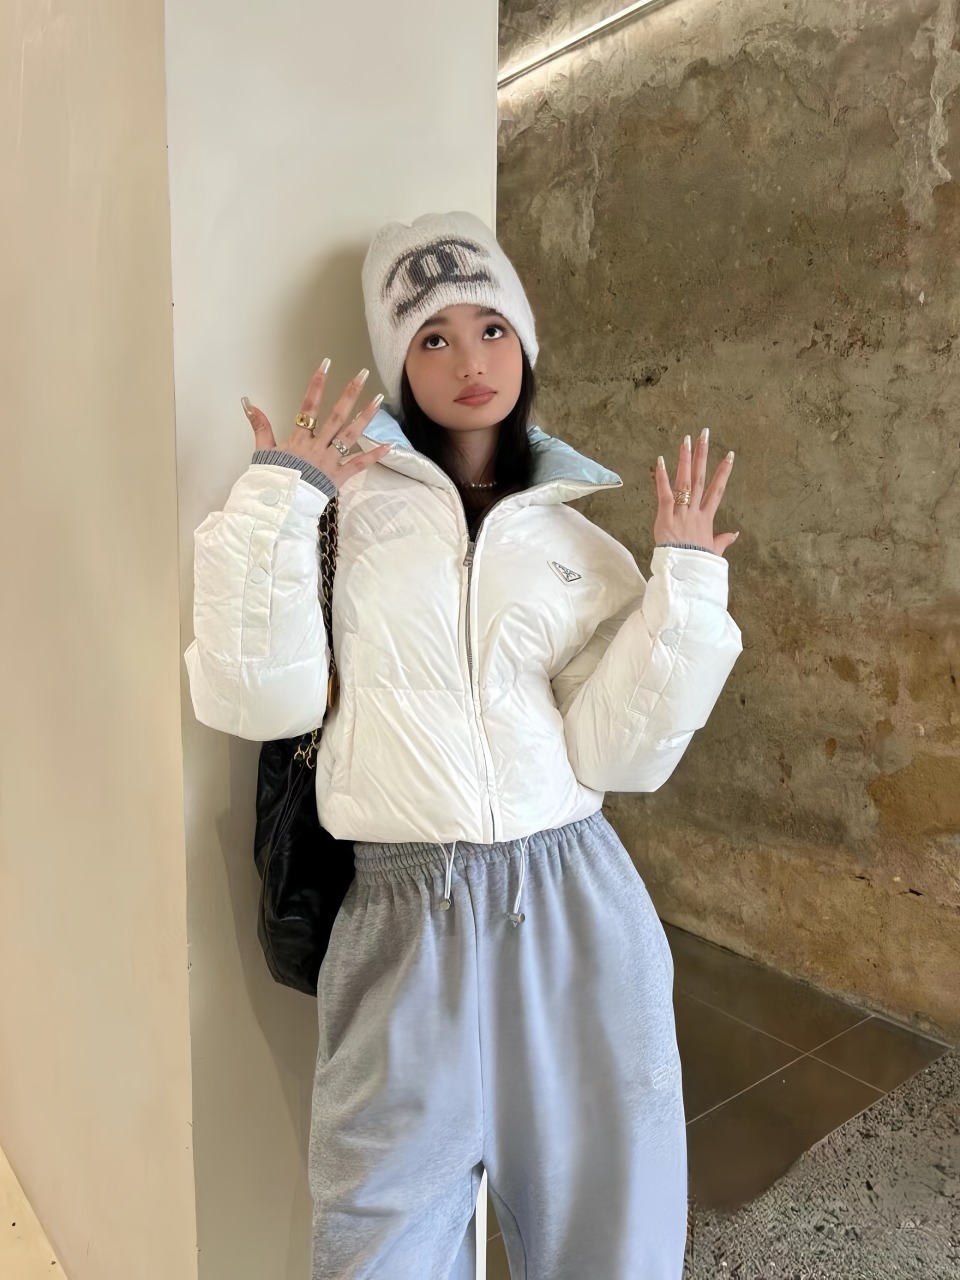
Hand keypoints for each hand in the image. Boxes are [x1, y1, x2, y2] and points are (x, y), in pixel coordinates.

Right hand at [241, 361, 389, 490]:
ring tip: (378, 399)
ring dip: (366, 416)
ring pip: (351, 435)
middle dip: (350, 394)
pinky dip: (374, 455)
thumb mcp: (263, 451)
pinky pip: (359, 464)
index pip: (308, 406)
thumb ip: (260, 426)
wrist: (279, 506)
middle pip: (336, 416)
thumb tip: (249, 403)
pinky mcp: (339, 476)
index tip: (326, 365)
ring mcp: (330, 460)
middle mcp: (317, 446)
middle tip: (363, 375)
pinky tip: (389, 445)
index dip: (317, 385)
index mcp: (299, 439)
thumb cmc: (272, 480)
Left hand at [653, 429, 738, 556]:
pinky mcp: (665, 517)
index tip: (729, 455)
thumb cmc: (696, 564)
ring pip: (685, 482)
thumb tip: (734, 534)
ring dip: (685, 459)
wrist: (685, 574)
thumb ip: (722, 541)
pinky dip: (662, 478)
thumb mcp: (712, 551)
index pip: (717, 490)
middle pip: (701, 478)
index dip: (723, 472)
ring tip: (686, 439)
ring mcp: (680, 513)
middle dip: (703, 455)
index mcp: (706, 519)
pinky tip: (661, 460)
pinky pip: (664, 494)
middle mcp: (694, 512)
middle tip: (704, 434)